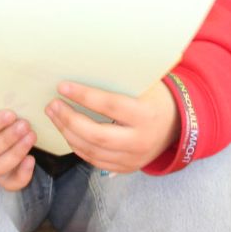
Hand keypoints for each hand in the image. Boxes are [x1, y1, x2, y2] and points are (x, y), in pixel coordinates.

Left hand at [48, 81, 177, 172]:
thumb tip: (87, 64)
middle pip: (96, 135)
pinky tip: (67, 131)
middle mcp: (140, 140)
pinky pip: (95, 160)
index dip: (84, 96)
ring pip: (92, 150)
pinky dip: (77, 146)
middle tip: (53, 104)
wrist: (178, 126)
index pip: (110, 106)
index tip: (63, 87)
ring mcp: (133, 158)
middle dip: (69, 120)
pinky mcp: (127, 168)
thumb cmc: (156, 98)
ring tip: (55, 115)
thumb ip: (121, 80)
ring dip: (68, 132)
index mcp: (147, 115)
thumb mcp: (146, 85)